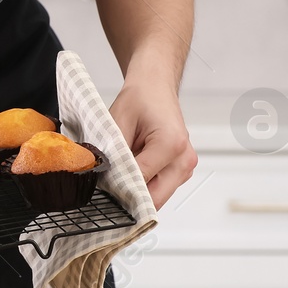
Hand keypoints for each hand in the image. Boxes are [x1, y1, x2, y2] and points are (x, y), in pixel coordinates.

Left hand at [109, 79, 197, 207]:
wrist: (155, 88)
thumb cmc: (140, 98)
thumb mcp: (118, 123)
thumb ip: (113, 153)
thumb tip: (105, 179)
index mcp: (172, 144)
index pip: (142, 181)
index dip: (118, 186)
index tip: (102, 185)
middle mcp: (184, 159)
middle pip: (155, 199)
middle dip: (130, 196)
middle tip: (108, 187)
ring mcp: (186, 167)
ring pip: (157, 197)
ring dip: (137, 190)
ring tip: (122, 170)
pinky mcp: (181, 170)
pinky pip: (160, 188)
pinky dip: (144, 183)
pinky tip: (133, 167)